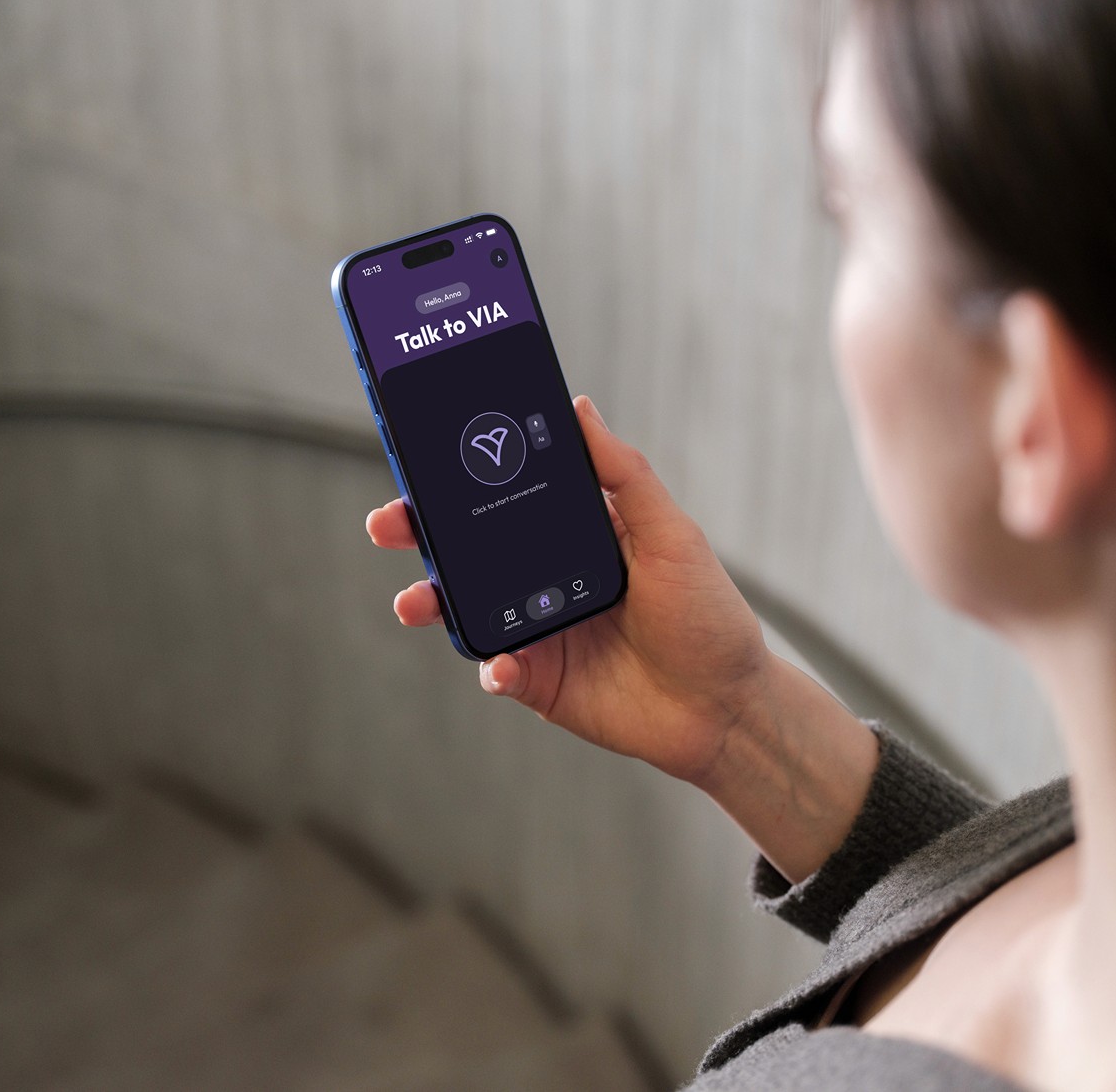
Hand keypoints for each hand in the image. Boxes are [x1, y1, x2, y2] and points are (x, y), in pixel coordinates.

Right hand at [366, 395, 772, 785]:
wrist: (726, 707)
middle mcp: (548, 576)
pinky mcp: (539, 680)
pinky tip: (500, 664)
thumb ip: (623, 475)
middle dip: (420, 533)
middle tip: (389, 522)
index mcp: (576, 533)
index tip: (422, 451)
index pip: (508, 494)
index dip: (463, 474)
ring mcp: (539, 629)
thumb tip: (580, 406)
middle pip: (470, 548)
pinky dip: (489, 665)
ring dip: (432, 600)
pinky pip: (497, 668)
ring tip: (416, 600)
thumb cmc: (708, 615)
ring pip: (467, 607)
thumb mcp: (672, 534)